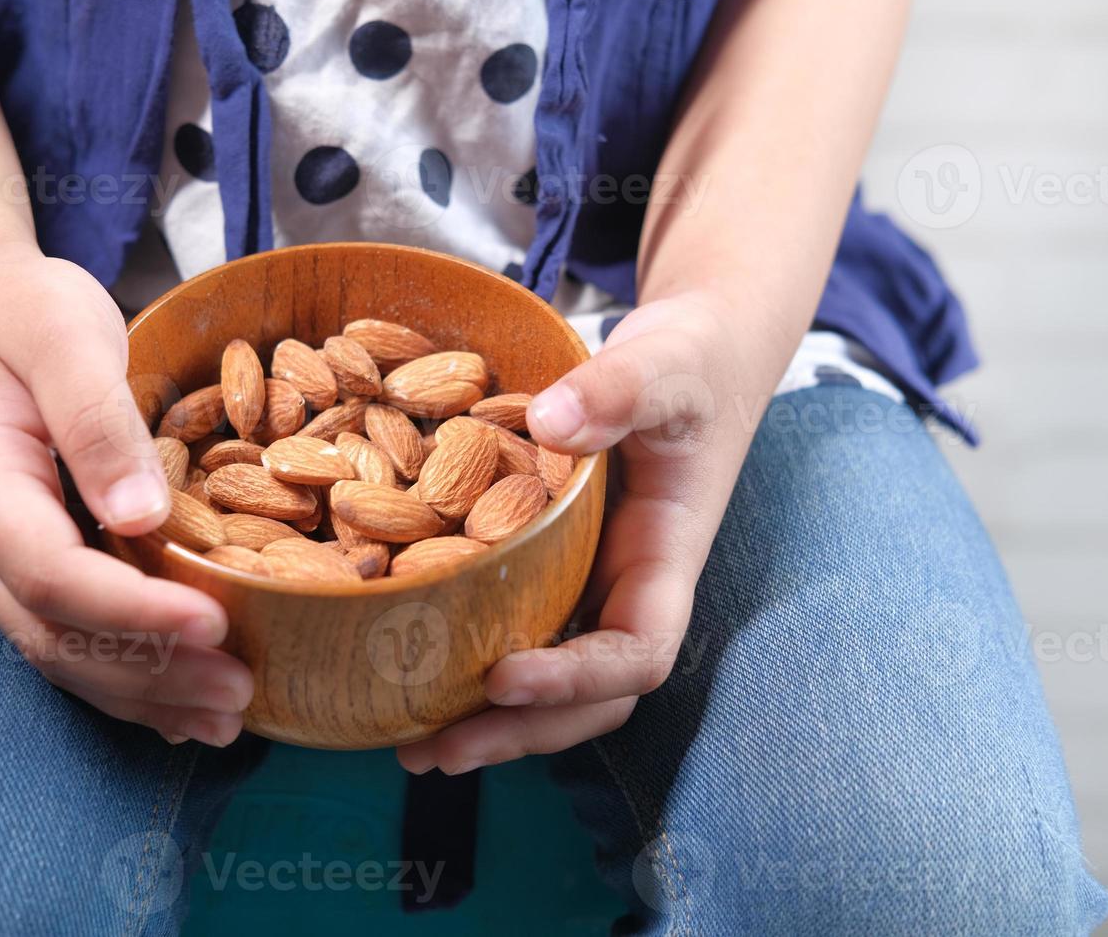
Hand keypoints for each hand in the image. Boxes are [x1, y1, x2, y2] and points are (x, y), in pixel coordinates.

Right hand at [0, 245, 248, 746]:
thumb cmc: (23, 310)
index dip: (133, 610)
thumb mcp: (64, 334)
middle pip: (54, 634)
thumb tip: (141, 516)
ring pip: (59, 652)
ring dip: (144, 693)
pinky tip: (184, 706)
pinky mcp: (27, 560)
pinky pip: (70, 636)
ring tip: (227, 718)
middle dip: (150, 671)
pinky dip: (129, 677)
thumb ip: (98, 421)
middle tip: (240, 693)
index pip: (50, 572)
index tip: (217, 625)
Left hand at [397, 293, 740, 774]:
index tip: (503, 677)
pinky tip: (408, 672)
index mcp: (664, 560)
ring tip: (409, 745)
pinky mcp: (554, 564)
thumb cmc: (694, 362)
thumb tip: (551, 423)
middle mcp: (627, 588)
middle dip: (518, 732)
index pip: (637, 653)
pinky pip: (516, 626)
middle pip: (588, 698)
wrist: (698, 356)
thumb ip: (619, 389)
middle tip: (433, 751)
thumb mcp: (665, 364)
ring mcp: (590, 582)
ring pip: (549, 676)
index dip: (576, 681)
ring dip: (488, 721)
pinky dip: (470, 661)